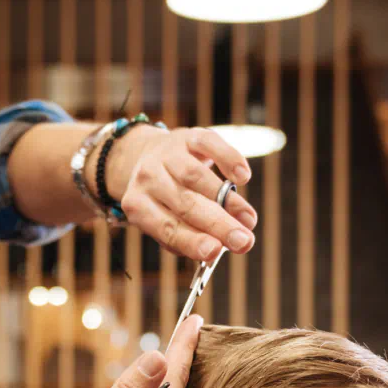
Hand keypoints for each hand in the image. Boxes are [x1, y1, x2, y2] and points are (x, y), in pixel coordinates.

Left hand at [107, 126, 258, 262]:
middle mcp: (148, 178)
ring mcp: (168, 154)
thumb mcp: (166, 222)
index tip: (215, 251)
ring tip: (249, 219)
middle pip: (185, 204)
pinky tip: (242, 177)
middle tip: (244, 241)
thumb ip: (189, 237)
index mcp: (138, 206)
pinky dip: (228, 159)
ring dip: (228, 201)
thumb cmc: (164, 201)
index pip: (167, 228)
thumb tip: (219, 247)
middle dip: (218, 225)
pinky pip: (209, 144)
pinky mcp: (189, 136)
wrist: (148, 156)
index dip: (192, 240)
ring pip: (197, 178)